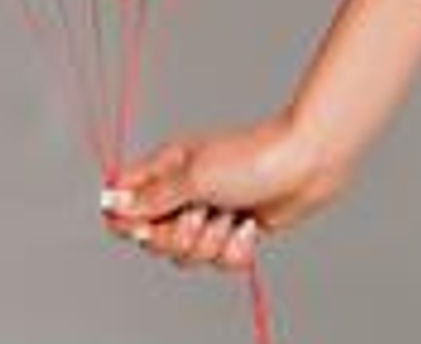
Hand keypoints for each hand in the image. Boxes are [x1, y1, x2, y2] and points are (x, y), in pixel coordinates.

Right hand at [98, 113, 345, 273]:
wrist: (306, 165)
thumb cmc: (252, 159)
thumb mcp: (194, 177)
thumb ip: (152, 198)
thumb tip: (114, 205)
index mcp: (165, 170)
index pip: (123, 202)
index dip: (127, 222)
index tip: (145, 226)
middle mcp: (182, 194)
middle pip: (153, 240)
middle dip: (180, 237)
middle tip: (202, 214)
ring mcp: (209, 214)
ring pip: (188, 256)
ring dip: (212, 242)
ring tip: (231, 217)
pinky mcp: (234, 232)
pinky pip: (219, 262)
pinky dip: (236, 249)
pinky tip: (250, 226)